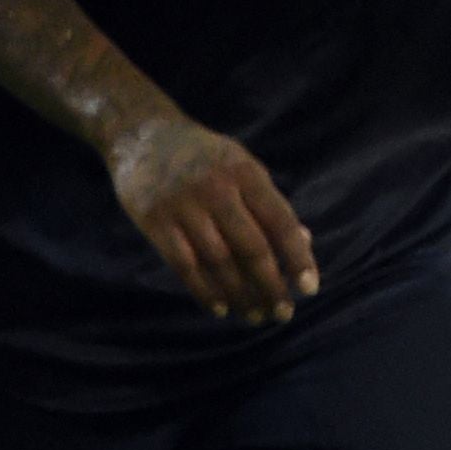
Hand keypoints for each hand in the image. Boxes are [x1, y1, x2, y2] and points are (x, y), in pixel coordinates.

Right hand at [107, 111, 316, 319]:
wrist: (141, 134)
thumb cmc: (205, 157)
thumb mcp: (243, 167)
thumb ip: (271, 204)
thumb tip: (304, 244)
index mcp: (246, 173)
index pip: (281, 222)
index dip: (298, 258)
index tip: (309, 289)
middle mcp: (216, 188)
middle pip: (251, 248)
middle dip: (271, 286)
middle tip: (283, 313)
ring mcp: (182, 205)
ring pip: (218, 262)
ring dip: (240, 295)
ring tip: (254, 315)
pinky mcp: (153, 220)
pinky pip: (183, 264)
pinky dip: (204, 290)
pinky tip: (220, 308)